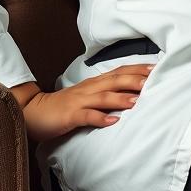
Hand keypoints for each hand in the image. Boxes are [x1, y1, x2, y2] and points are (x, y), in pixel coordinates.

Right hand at [10, 63, 155, 142]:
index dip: (137, 69)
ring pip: (102, 97)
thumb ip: (105, 93)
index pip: (119, 72)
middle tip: (153, 80)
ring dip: (120, 98)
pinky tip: (111, 122)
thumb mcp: (87, 97)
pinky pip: (86, 116)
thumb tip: (130, 94)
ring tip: (136, 101)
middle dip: (134, 79)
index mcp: (94, 83)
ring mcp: (78, 101)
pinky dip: (99, 118)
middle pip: (114, 80)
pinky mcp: (69, 116)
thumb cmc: (64, 106)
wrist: (34, 112)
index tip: (155, 68)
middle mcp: (88, 89)